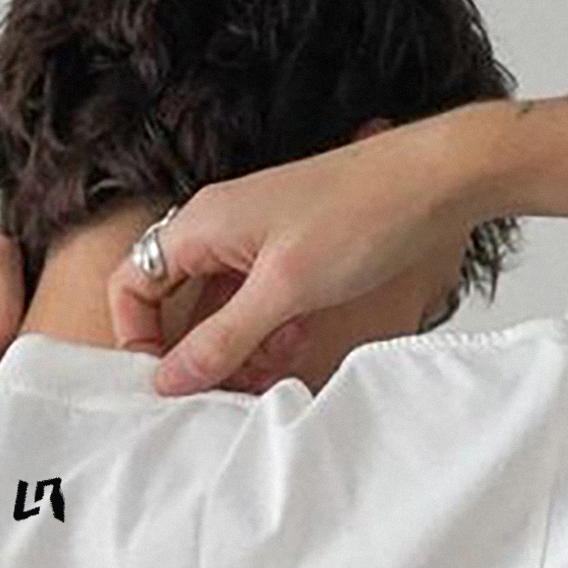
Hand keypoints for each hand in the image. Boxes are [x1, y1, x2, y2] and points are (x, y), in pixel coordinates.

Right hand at [104, 115, 473, 396]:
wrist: (436, 183)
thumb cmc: (361, 215)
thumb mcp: (283, 291)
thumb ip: (222, 339)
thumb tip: (169, 380)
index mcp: (201, 224)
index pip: (132, 284)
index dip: (139, 338)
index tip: (168, 381)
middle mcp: (218, 229)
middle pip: (176, 305)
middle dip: (200, 352)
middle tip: (231, 384)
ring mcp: (253, 241)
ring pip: (220, 313)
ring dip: (240, 348)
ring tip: (279, 358)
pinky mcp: (286, 254)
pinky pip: (256, 306)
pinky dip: (269, 333)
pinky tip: (299, 339)